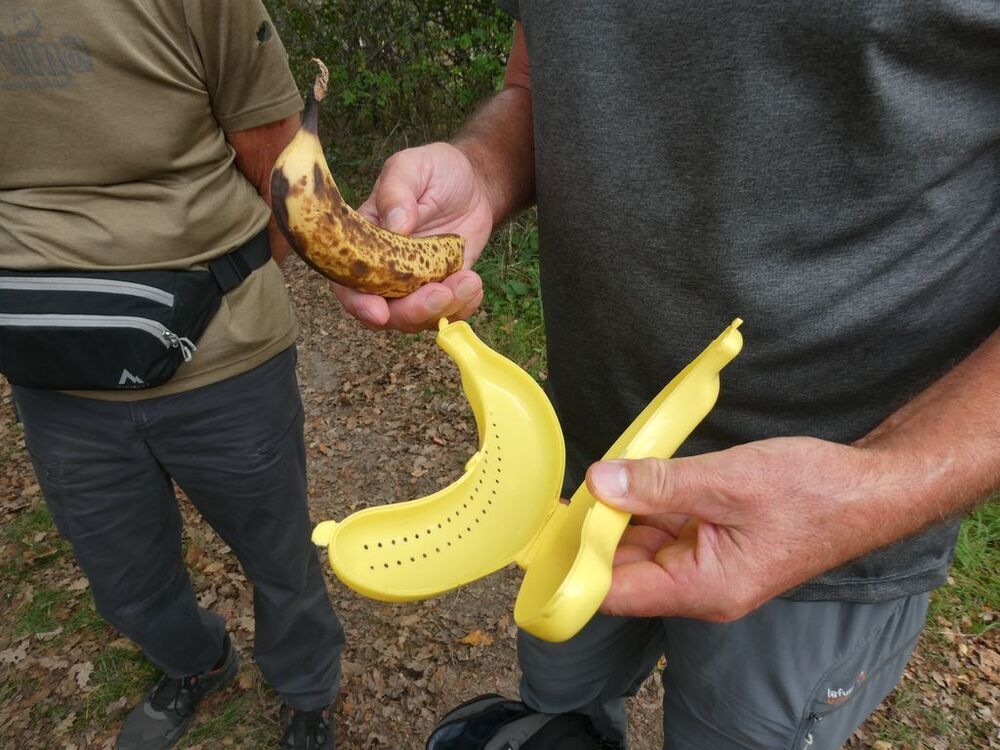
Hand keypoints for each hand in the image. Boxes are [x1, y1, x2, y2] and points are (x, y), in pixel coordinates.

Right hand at [333, 142, 494, 331]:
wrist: (473, 183)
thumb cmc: (435, 170)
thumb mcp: (412, 167)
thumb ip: (398, 191)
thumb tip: (395, 225)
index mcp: (364, 242)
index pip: (347, 282)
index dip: (357, 303)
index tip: (378, 312)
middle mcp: (384, 269)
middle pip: (385, 311)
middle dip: (411, 312)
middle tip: (440, 293)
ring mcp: (414, 283)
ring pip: (418, 318)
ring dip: (443, 309)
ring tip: (469, 281)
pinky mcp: (442, 288)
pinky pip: (447, 313)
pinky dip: (462, 308)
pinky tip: (474, 284)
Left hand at [586, 437, 898, 620]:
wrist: (869, 488)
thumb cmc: (814, 492)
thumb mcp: (728, 481)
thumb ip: (659, 485)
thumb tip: (600, 483)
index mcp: (705, 588)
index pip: (619, 592)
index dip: (580, 562)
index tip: (551, 527)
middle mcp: (702, 587)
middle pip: (626, 568)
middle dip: (598, 529)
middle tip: (573, 486)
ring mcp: (709, 566)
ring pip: (644, 545)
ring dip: (623, 512)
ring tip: (604, 474)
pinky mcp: (716, 543)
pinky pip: (667, 528)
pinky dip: (648, 504)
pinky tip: (634, 476)